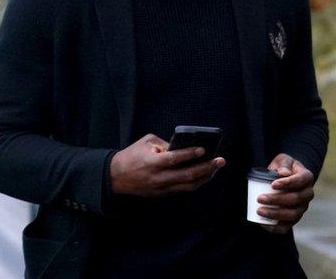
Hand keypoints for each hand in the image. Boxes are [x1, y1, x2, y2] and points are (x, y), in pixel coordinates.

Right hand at [109, 133, 224, 196]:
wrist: (115, 177)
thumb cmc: (132, 155)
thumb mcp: (146, 142)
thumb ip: (166, 143)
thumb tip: (185, 146)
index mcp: (152, 163)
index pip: (174, 159)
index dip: (190, 154)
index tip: (204, 149)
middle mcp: (158, 178)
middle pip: (187, 175)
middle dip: (207, 168)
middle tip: (220, 160)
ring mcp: (161, 188)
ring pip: (188, 186)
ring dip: (205, 177)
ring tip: (216, 167)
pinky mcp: (162, 194)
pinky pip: (183, 189)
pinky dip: (196, 182)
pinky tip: (205, 174)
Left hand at [255, 153, 314, 233]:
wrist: (285, 179)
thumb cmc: (283, 168)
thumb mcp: (283, 160)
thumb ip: (283, 164)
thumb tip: (283, 173)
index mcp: (307, 177)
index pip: (300, 181)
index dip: (288, 184)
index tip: (272, 185)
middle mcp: (308, 194)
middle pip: (296, 199)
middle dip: (277, 200)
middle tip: (260, 198)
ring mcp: (302, 208)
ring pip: (292, 214)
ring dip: (275, 214)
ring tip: (259, 210)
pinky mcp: (294, 219)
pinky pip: (287, 227)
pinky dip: (275, 228)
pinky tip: (262, 223)